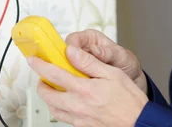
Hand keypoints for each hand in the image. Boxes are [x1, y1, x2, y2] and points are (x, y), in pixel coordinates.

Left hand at [28, 45, 147, 125]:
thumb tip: (72, 52)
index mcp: (84, 89)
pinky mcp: (81, 126)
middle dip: (41, 82)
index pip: (54, 74)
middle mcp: (77, 105)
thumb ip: (89, 62)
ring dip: (49, 96)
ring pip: (52, 107)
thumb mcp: (113, 73)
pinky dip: (59, 107)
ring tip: (55, 87)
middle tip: (45, 74)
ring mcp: (77, 118)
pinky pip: (62, 117)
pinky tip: (68, 101)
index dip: (40, 65)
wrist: (137, 122)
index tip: (34, 59)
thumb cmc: (128, 99)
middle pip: (47, 94)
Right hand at [65, 29, 147, 93]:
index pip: (72, 39)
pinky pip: (68, 78)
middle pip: (63, 54)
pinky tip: (75, 89)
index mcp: (91, 38)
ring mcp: (78, 63)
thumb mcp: (120, 56)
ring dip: (66, 76)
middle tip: (68, 74)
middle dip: (63, 64)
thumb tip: (94, 49)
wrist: (131, 80)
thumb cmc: (126, 63)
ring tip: (73, 84)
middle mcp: (82, 49)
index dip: (69, 48)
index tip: (70, 58)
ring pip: (63, 67)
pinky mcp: (77, 76)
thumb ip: (107, 52)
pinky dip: (70, 84)